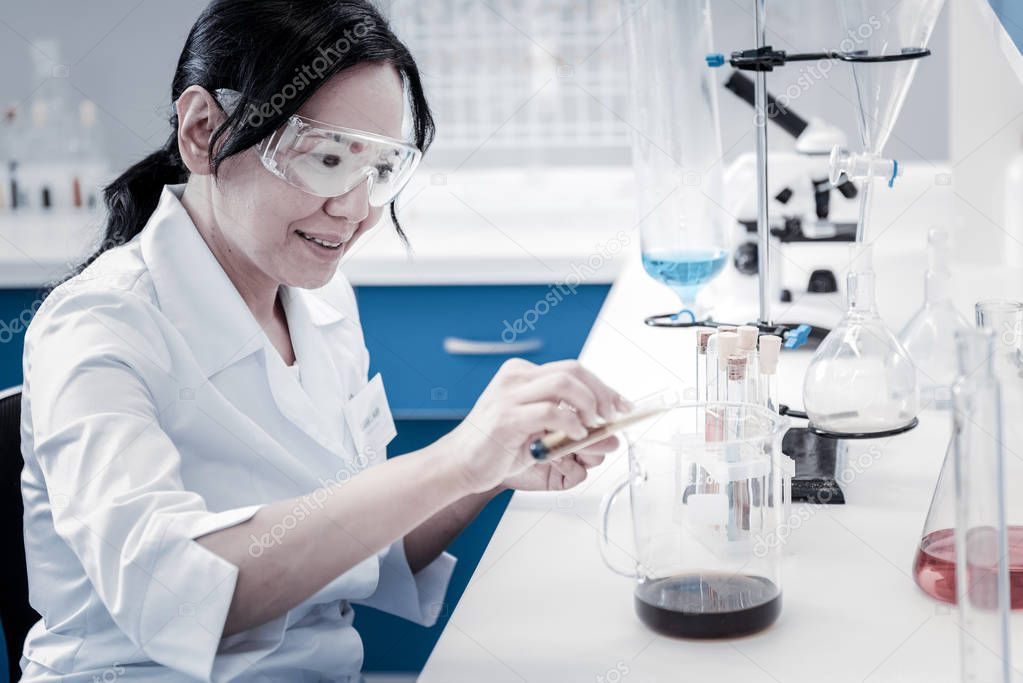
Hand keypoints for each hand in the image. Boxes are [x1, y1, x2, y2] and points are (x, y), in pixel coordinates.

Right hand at [440, 358, 628, 494]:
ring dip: (588, 405)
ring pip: (564, 384)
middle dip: (602, 393)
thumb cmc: (495, 447)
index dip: (602, 386)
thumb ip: (569, 427)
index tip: (621, 405)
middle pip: (573, 370)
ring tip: (592, 426)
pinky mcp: (507, 417)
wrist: (459, 463)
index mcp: (521, 374)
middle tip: (613, 416)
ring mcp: (509, 394)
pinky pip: (550, 412)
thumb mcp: (537, 431)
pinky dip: (571, 423)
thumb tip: (609, 436)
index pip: (572, 369)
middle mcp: (515, 377)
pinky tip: (575, 436)